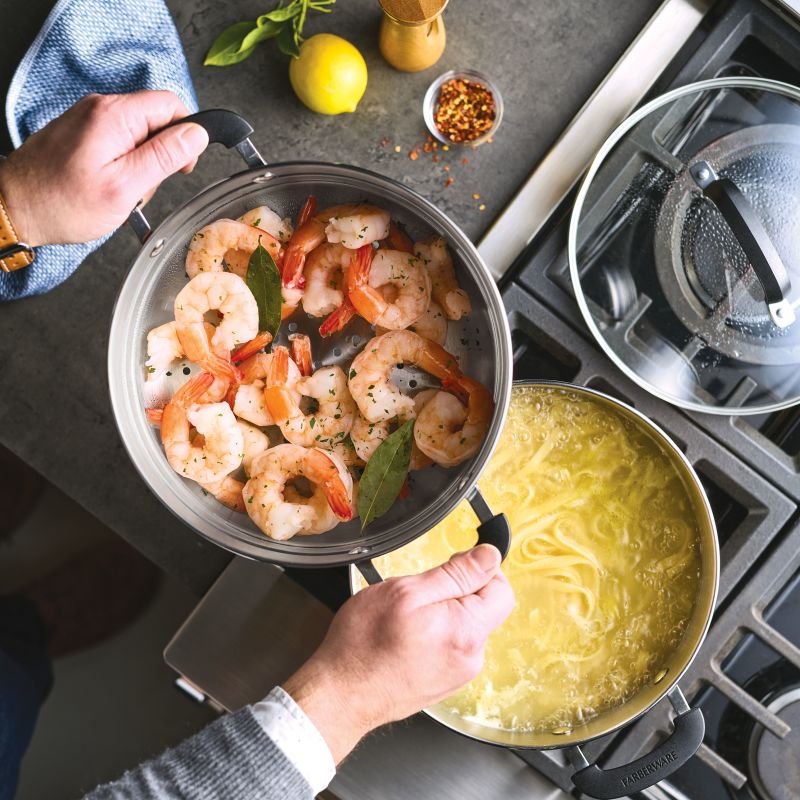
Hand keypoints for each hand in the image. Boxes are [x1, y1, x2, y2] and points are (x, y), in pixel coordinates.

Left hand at [0, 91, 208, 246]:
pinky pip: (118, 145)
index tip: (182, 166)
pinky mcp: (81, 134)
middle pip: (155, 121)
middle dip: (159, 157)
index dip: (187, 135)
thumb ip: (165, 156)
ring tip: (120, 191)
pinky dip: (122, 168)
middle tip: (141, 187)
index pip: (171, 105)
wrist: (15, 209)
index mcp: (114, 115)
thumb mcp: (125, 186)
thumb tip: (197, 134)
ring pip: (138, 136)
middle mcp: (99, 109)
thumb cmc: (62, 203)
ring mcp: (88, 120)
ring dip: (140, 167)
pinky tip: (108, 187)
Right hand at [282, 544, 514, 763]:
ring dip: (441, 612)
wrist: (340, 695)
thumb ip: (456, 573)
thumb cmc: (364, 644)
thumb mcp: (408, 591)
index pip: (501, 589)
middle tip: (418, 593)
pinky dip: (432, 633)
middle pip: (483, 608)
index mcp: (467, 630)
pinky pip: (449, 645)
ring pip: (463, 626)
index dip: (480, 568)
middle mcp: (470, 657)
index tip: (452, 565)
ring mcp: (457, 674)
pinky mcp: (442, 682)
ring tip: (406, 617)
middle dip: (456, 591)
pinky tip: (404, 636)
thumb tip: (490, 556)